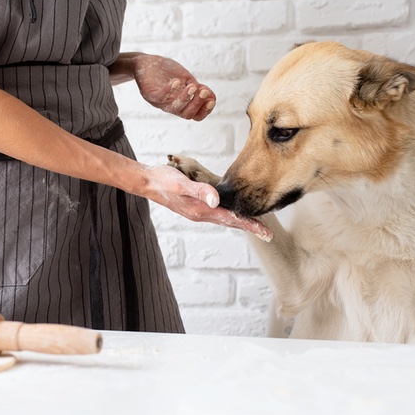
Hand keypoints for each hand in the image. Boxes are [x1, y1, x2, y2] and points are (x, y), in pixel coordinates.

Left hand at [132, 54, 216, 120]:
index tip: (212, 100)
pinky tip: (176, 82)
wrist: (145, 62)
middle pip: (187, 115)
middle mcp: (171, 106)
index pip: (195, 115)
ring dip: (186, 98)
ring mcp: (159, 102)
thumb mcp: (187, 79)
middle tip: (204, 92)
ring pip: (175, 109)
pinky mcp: (149, 94)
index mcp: (181, 104)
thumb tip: (212, 97)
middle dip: (197, 104)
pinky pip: (159, 97)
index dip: (205, 111)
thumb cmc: (167, 71)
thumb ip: (198, 88)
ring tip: (193, 86)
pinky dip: (169, 91)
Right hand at [142, 165, 272, 240]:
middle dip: (249, 227)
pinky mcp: (195, 207)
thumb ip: (198, 191)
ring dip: (240, 222)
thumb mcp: (181, 183)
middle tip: (267, 234)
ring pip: (224, 220)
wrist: (147, 183)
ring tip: (255, 225)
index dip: (249, 225)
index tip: (265, 233)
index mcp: (201, 210)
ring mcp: (198, 212)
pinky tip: (232, 213)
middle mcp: (201, 214)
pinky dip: (229, 216)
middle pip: (230, 223)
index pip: (231, 219)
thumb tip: (215, 200)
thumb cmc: (163, 180)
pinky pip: (217, 215)